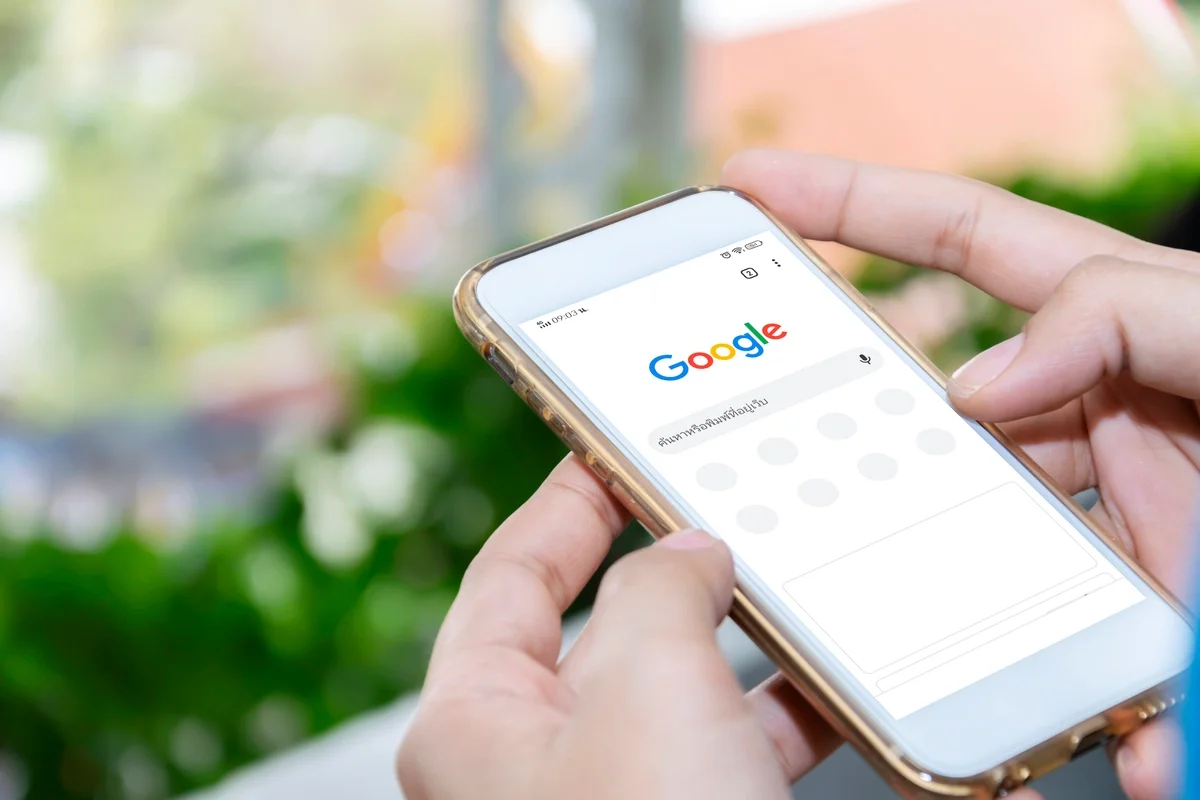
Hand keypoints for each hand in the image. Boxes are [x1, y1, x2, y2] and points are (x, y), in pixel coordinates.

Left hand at [397, 456, 839, 799]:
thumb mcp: (648, 686)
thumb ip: (659, 591)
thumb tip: (685, 552)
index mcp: (477, 719)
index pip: (511, 574)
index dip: (564, 502)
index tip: (614, 447)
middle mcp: (533, 763)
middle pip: (598, 626)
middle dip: (667, 567)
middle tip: (723, 504)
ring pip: (676, 688)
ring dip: (736, 636)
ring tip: (790, 576)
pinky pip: (727, 749)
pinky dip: (775, 711)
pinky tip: (827, 680)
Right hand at [724, 150, 1199, 799]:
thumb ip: (1126, 311)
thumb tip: (985, 382)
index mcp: (1113, 319)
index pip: (954, 243)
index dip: (850, 205)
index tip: (757, 189)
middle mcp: (1099, 410)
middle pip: (939, 408)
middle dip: (857, 427)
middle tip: (782, 454)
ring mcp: (1124, 505)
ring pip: (991, 544)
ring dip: (965, 596)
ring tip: (936, 634)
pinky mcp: (1159, 595)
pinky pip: (1091, 648)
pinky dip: (1097, 708)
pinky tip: (1119, 744)